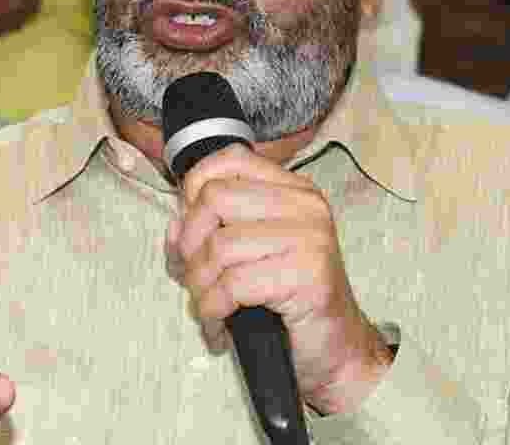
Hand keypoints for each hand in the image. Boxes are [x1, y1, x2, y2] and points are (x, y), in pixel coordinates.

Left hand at [166, 145, 391, 415]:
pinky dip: (213, 309)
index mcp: (293, 190)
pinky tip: (219, 326)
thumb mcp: (246, 257)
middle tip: (196, 277)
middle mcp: (305, 206)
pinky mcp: (307, 274)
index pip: (230, 159)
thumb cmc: (289, 302)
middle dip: (190, 244)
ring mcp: (309, 237)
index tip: (192, 226)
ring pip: (219, 246)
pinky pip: (233, 284)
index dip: (195, 189)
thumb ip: (209, 234)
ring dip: (200, 285)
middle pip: (215, 198)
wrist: (337, 349)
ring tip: (209, 307)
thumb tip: (173, 226)